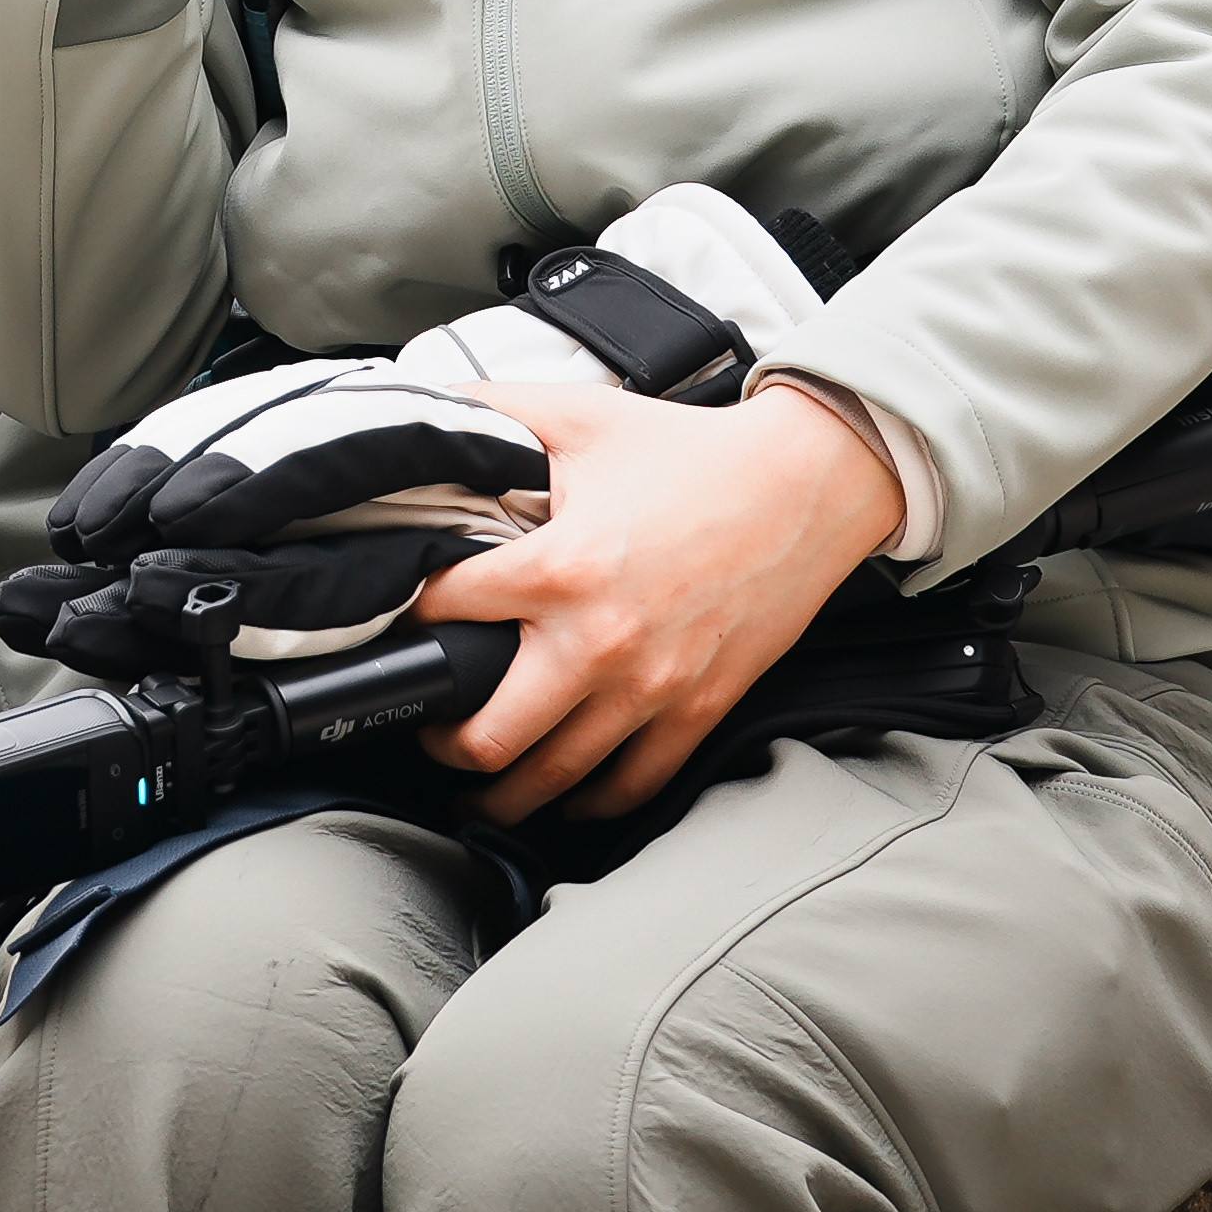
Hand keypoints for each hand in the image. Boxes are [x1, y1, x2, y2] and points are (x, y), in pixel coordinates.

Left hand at [420, 374, 906, 825]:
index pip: (447, 614)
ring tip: (479, 791)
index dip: (412, 619)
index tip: (405, 626)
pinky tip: (567, 797)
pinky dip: (590, 803)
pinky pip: (631, 786)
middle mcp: (598, 642)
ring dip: (504, 794)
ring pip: (553, 780)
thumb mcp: (584, 415)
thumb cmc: (694, 451)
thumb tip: (426, 408)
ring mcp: (650, 687)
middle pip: (490, 739)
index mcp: (559, 569)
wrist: (806, 485)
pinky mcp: (697, 710)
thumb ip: (496, 410)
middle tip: (432, 731)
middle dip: (445, 744)